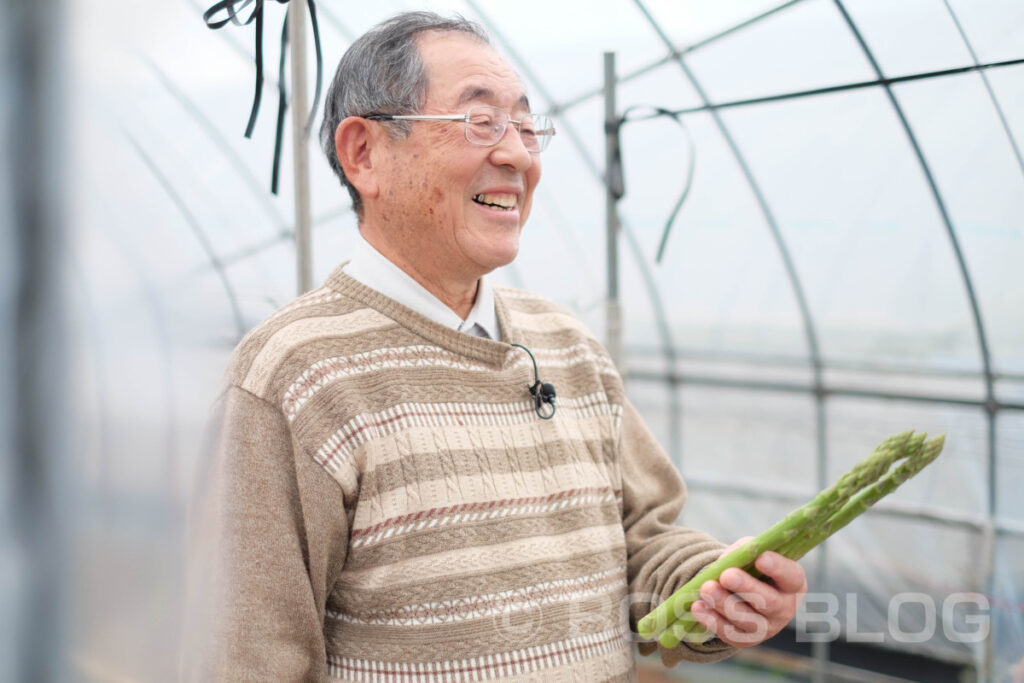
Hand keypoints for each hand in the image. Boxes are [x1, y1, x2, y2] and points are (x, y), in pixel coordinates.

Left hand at [689, 538, 806, 647]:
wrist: (741, 591)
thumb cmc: (751, 567)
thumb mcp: (752, 554)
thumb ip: (744, 552)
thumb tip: (729, 560)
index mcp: (792, 583)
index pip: (791, 576)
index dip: (777, 568)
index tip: (761, 558)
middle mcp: (784, 609)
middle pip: (768, 602)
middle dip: (746, 588)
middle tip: (727, 575)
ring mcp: (766, 628)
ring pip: (746, 619)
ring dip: (723, 603)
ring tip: (706, 588)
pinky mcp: (745, 639)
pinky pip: (729, 633)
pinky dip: (712, 620)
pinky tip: (698, 606)